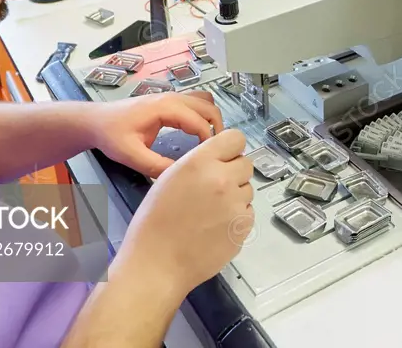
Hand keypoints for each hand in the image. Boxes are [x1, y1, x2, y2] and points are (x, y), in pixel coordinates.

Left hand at [91, 91, 223, 177]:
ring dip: (212, 118)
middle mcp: (172, 98)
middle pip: (208, 106)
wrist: (96, 121)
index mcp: (165, 107)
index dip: (209, 140)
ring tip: (210, 141)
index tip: (210, 158)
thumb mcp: (131, 155)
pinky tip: (198, 133)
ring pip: (204, 101)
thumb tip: (180, 175)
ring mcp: (171, 97)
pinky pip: (196, 102)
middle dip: (217, 127)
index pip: (199, 121)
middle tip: (216, 150)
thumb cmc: (111, 135)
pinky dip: (203, 115)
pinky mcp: (169, 101)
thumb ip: (156, 166)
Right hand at [120, 129, 254, 295]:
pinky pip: (248, 212)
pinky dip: (236, 217)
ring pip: (248, 189)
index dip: (230, 149)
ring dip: (235, 195)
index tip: (223, 158)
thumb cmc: (154, 221)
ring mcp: (236, 204)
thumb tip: (219, 160)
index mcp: (200, 162)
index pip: (236, 138)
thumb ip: (198, 163)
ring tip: (211, 211)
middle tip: (215, 187)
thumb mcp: (169, 178)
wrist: (157, 264)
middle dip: (234, 172)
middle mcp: (223, 179)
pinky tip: (215, 227)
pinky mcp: (243, 227)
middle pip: (246, 164)